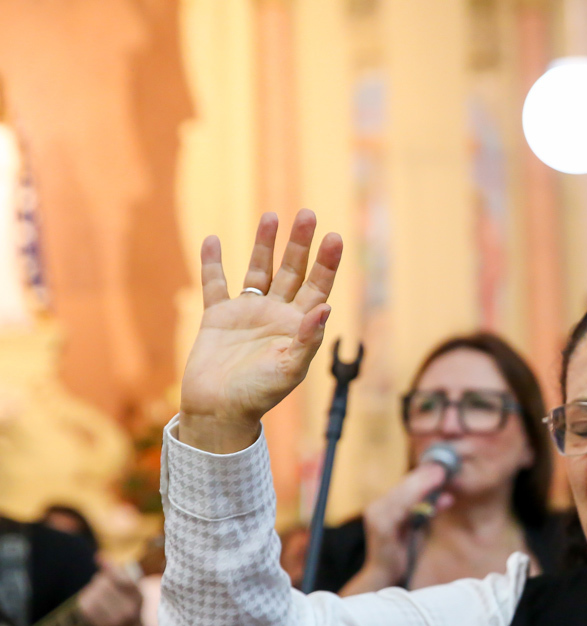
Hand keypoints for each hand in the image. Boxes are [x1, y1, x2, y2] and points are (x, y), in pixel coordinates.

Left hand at [77, 561, 143, 625]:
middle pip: (103, 584)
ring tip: (98, 595)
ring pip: (92, 594)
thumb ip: (117, 573)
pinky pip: (84, 607)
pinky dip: (85, 601)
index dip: (107, 566)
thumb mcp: (133, 590)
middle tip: (104, 585)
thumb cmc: (131, 608)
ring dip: (92, 591)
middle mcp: (128, 610)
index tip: (99, 558)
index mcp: (139, 597)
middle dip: (100, 581)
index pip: (119, 577)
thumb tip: (98, 556)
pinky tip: (92, 603)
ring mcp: (114, 621)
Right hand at [179, 210, 341, 452]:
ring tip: (271, 216)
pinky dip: (213, 263)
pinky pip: (215, 284)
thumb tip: (325, 308)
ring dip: (264, 244)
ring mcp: (247, 313)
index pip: (318, 287)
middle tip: (307, 214)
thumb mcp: (290, 369)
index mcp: (298, 326)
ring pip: (258, 270)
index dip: (327, 263)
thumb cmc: (259, 395)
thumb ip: (307, 339)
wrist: (219, 411)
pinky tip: (213, 240)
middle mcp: (276, 314)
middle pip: (291, 271)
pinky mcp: (218, 317)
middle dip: (299, 244)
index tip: (335, 237)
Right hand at [344, 464, 451, 593]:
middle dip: (424, 476)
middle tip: (443, 468)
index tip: (441, 467)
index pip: (405, 485)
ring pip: (402, 494)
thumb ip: (430, 511)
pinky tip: (430, 494)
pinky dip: (415, 498)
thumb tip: (448, 496)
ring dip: (422, 484)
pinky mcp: (381, 526)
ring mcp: (376, 516)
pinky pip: (400, 508)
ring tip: (439, 475)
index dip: (423, 475)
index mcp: (384, 505)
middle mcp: (377, 507)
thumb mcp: (419, 528)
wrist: (385, 575)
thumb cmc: (403, 552)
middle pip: (403, 486)